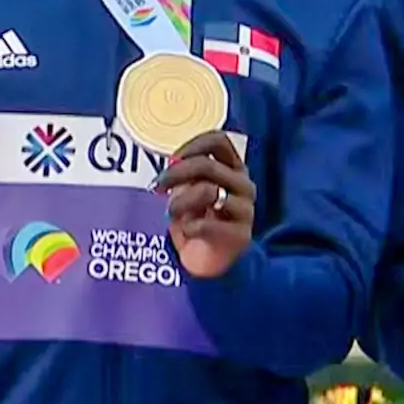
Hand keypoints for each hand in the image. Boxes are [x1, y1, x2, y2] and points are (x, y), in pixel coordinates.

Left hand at [157, 131, 255, 278]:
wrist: (216, 262)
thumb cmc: (203, 222)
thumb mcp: (193, 192)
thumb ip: (186, 176)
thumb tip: (171, 165)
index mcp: (234, 170)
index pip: (219, 141)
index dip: (193, 145)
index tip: (173, 158)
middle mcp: (243, 186)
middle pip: (208, 164)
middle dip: (176, 173)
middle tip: (158, 185)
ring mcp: (245, 210)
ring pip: (208, 191)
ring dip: (180, 201)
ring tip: (170, 213)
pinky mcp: (240, 235)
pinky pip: (207, 224)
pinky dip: (189, 226)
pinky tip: (186, 231)